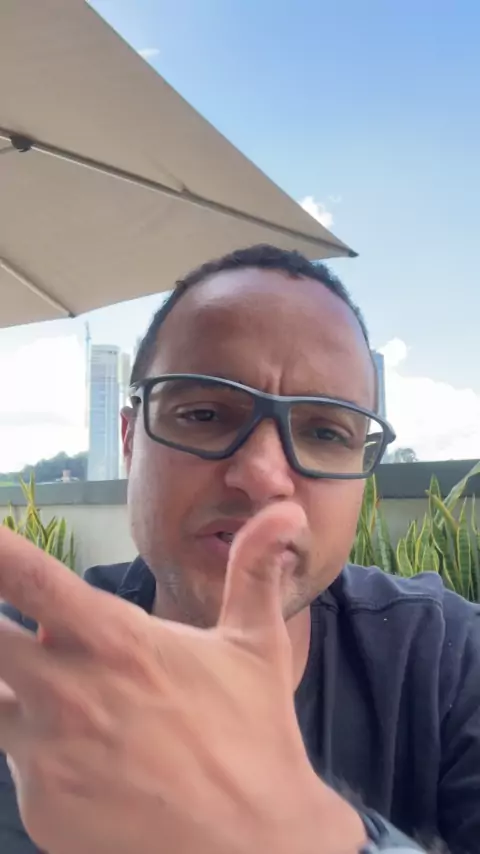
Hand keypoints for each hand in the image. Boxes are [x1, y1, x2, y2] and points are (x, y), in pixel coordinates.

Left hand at [0, 502, 365, 853]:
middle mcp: (69, 691)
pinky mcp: (39, 806)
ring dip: (12, 689)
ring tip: (63, 697)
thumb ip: (255, 567)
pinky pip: (15, 760)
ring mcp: (47, 753)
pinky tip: (87, 760)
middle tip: (21, 633)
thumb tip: (283, 508)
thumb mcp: (256, 643)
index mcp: (117, 640)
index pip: (31, 579)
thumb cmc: (254, 734)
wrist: (254, 844)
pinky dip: (35, 748)